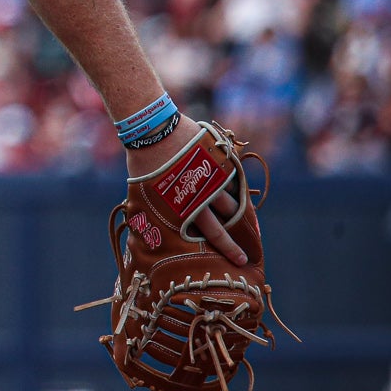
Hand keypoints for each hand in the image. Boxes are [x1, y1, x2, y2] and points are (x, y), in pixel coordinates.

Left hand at [125, 123, 246, 266]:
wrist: (154, 131)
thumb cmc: (143, 163)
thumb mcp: (146, 192)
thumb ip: (160, 209)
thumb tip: (154, 227)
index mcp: (184, 209)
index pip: (211, 235)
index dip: (226, 248)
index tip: (239, 260)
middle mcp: (203, 198)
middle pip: (226, 224)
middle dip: (236, 242)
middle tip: (246, 255)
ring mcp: (214, 179)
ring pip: (232, 201)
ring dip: (238, 213)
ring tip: (244, 224)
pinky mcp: (220, 162)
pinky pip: (232, 180)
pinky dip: (233, 188)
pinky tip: (237, 195)